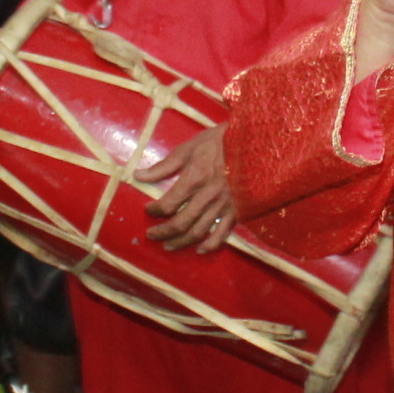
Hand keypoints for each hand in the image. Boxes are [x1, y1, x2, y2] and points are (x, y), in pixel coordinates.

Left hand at [139, 125, 234, 250]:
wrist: (254, 142)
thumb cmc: (219, 142)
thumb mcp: (189, 148)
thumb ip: (164, 166)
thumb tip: (138, 176)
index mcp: (195, 177)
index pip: (169, 203)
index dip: (155, 210)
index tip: (148, 210)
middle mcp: (208, 195)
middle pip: (181, 223)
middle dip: (163, 232)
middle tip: (151, 235)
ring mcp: (224, 205)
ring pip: (198, 232)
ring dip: (181, 242)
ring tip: (168, 246)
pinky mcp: (236, 211)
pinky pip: (222, 234)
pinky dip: (210, 245)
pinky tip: (199, 250)